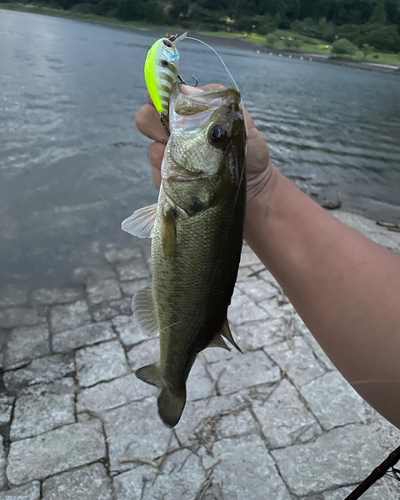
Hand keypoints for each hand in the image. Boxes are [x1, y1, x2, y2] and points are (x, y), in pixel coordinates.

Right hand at [135, 83, 275, 204]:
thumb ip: (217, 102)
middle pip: (145, 119)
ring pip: (152, 150)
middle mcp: (175, 134)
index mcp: (190, 115)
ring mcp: (170, 159)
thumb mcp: (241, 122)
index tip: (166, 101)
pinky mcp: (170, 183)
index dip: (159, 94)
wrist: (255, 191)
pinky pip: (159, 176)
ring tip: (193, 161)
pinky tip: (190, 180)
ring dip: (168, 153)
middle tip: (173, 130)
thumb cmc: (250, 154)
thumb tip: (187, 90)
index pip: (163, 96)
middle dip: (154, 122)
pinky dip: (172, 176)